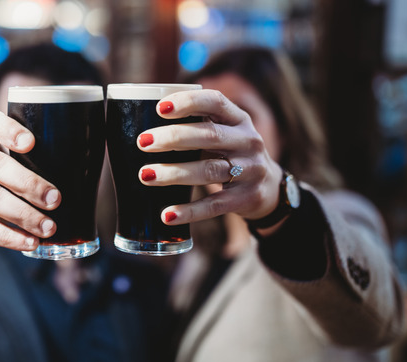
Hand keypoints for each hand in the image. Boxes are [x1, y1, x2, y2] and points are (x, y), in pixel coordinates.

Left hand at [136, 89, 283, 224]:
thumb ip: (195, 125)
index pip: (215, 102)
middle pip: (209, 136)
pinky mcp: (246, 198)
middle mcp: (248, 141)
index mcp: (238, 119)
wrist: (267, 189)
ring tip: (145, 175)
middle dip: (173, 138)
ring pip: (209, 170)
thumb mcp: (223, 133)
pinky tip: (167, 215)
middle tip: (143, 142)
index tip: (159, 108)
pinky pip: (214, 205)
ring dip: (175, 173)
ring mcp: (250, 170)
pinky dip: (189, 211)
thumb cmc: (230, 154)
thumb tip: (139, 120)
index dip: (188, 102)